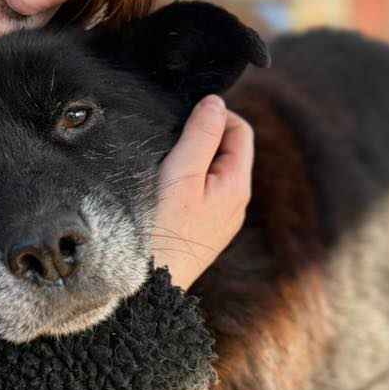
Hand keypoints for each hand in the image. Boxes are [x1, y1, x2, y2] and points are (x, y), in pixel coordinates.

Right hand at [152, 94, 253, 290]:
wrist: (148, 287)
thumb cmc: (163, 230)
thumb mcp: (182, 174)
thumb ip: (201, 135)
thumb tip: (216, 103)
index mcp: (237, 185)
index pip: (240, 131)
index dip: (215, 115)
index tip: (184, 118)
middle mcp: (234, 203)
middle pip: (227, 151)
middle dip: (202, 137)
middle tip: (170, 140)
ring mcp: (218, 220)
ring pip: (211, 173)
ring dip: (192, 159)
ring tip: (163, 165)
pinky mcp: (200, 232)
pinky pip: (200, 194)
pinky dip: (185, 182)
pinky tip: (162, 190)